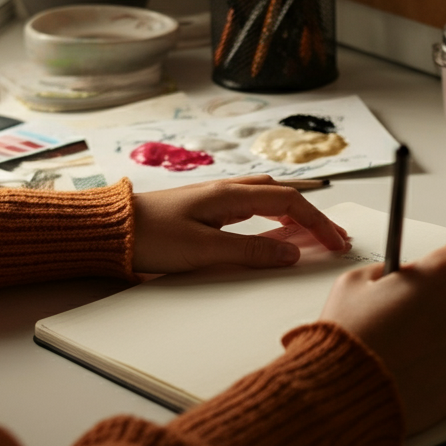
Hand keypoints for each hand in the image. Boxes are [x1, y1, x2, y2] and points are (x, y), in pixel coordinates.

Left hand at [131, 176, 348, 273]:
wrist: (109, 230)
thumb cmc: (151, 238)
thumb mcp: (204, 250)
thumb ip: (250, 252)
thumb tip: (292, 254)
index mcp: (229, 195)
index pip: (289, 201)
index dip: (317, 222)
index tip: (336, 243)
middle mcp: (225, 190)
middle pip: (281, 193)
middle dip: (311, 214)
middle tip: (332, 238)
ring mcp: (213, 198)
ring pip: (265, 197)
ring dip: (292, 213)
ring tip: (310, 234)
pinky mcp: (202, 210)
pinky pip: (248, 207)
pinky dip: (270, 216)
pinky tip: (271, 231)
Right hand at [319, 244, 445, 435]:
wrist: (347, 393)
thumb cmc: (351, 337)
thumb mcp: (356, 281)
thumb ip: (390, 273)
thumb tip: (399, 278)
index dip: (435, 267)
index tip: (424, 277)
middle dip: (439, 302)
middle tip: (403, 315)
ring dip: (443, 334)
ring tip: (404, 346)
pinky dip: (443, 364)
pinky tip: (411, 366)